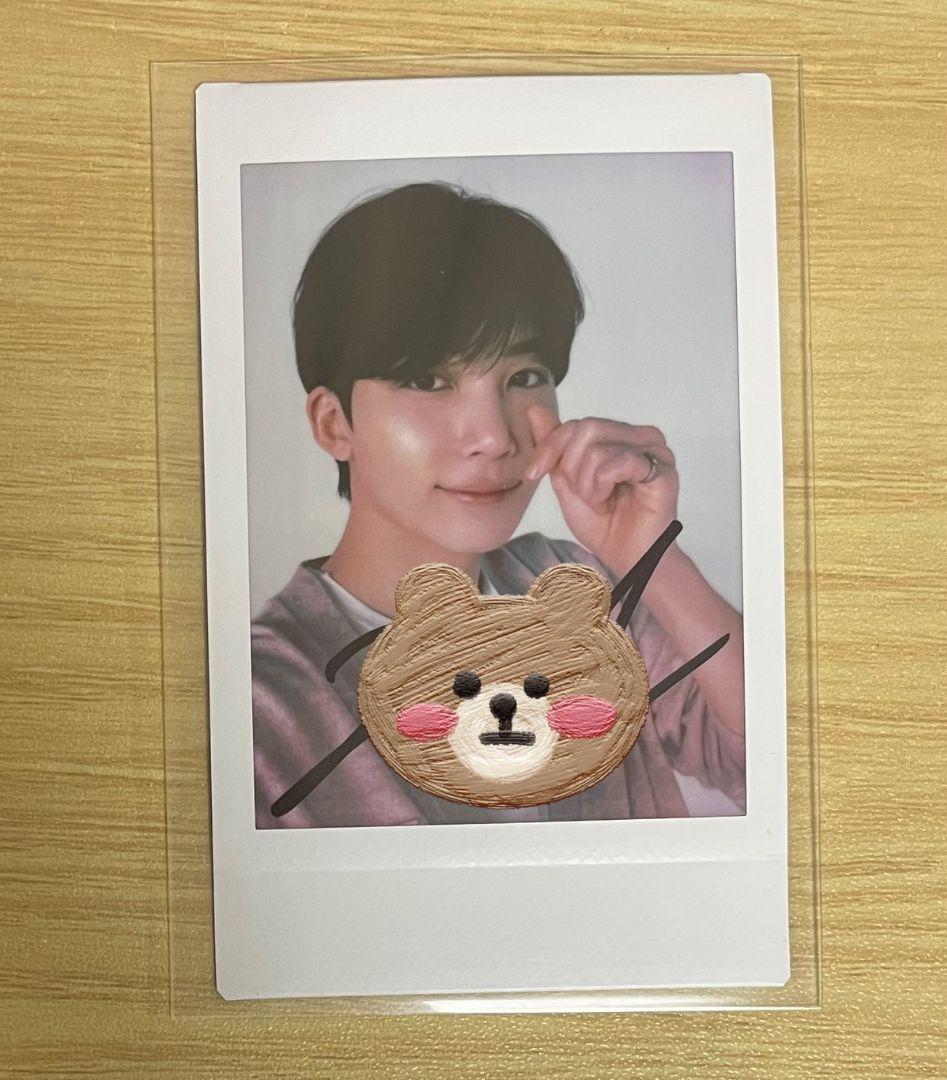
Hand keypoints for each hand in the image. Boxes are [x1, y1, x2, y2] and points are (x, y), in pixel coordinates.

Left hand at [525, 405, 679, 576]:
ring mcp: (656, 452)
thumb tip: (534, 409)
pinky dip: (602, 485)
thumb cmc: (603, 524)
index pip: (577, 423)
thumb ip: (554, 446)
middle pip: (586, 428)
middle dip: (571, 467)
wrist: (628, 559)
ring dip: (586, 483)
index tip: (533, 473)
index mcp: (622, 435)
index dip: (550, 446)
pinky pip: (618, 462)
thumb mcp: (566, 481)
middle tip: (583, 495)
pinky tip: (608, 500)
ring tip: (600, 501)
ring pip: (597, 447)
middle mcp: (643, 436)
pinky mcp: (662, 471)